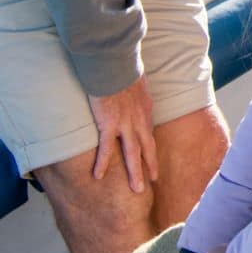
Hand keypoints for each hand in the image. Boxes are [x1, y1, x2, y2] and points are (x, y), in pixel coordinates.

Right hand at [87, 76, 156, 192]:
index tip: (152, 160)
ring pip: (133, 154)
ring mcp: (126, 123)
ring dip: (135, 173)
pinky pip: (106, 149)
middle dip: (151, 166)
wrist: (115, 63)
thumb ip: (135, 92)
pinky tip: (98, 177)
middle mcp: (139, 119)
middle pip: (147, 148)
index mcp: (145, 109)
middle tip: (153, 181)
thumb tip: (132, 92)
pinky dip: (103, 164)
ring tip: (137, 189)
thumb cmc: (123, 68)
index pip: (149, 133)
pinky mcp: (109, 124)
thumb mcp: (136, 82)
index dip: (151, 148)